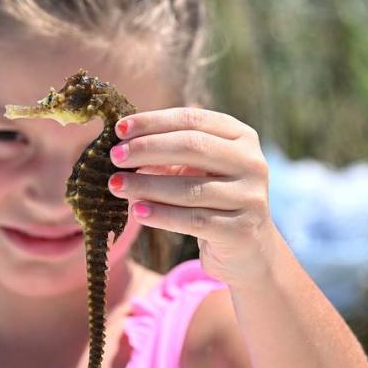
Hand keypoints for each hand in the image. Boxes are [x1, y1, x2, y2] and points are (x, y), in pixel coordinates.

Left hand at [107, 107, 278, 285]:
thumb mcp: (196, 169)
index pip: (192, 120)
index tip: (119, 129)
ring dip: (146, 185)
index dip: (153, 122)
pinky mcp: (241, 230)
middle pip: (192, 147)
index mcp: (241, 137)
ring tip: (116, 185)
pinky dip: (161, 215)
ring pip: (190, 188)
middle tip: (115, 157)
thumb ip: (168, 152)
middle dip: (147, 149)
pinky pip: (193, 220)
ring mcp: (250, 197)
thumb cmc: (213, 199)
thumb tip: (123, 142)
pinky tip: (137, 212)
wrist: (249, 248)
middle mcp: (251, 162)